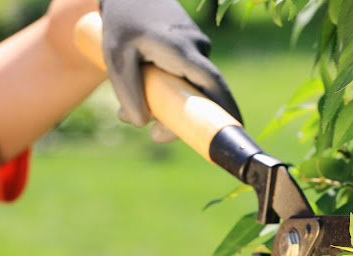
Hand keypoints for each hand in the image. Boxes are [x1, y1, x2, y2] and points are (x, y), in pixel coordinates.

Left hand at [99, 0, 242, 141]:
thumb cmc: (121, 23)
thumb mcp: (116, 58)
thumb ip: (128, 92)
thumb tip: (140, 123)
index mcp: (182, 49)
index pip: (213, 83)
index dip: (226, 108)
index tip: (236, 129)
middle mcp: (196, 48)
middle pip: (202, 94)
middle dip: (185, 119)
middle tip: (155, 135)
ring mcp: (197, 47)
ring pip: (191, 87)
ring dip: (169, 105)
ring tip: (133, 111)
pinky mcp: (191, 50)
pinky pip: (187, 77)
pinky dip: (170, 91)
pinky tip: (143, 90)